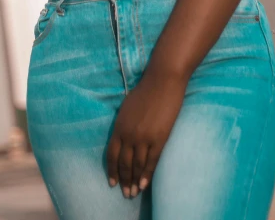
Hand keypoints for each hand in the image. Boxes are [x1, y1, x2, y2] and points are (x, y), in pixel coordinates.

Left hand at [106, 69, 186, 198]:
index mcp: (119, 126)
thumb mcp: (127, 107)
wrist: (162, 81)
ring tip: (133, 193)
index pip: (111, 154)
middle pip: (123, 163)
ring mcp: (143, 138)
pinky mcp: (158, 139)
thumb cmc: (145, 90)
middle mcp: (128, 135)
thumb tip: (122, 136)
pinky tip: (144, 186)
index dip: (112, 170)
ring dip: (134, 181)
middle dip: (124, 180)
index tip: (112, 182)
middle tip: (125, 193)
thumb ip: (123, 123)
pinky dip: (147, 175)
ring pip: (136, 166)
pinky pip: (151, 162)